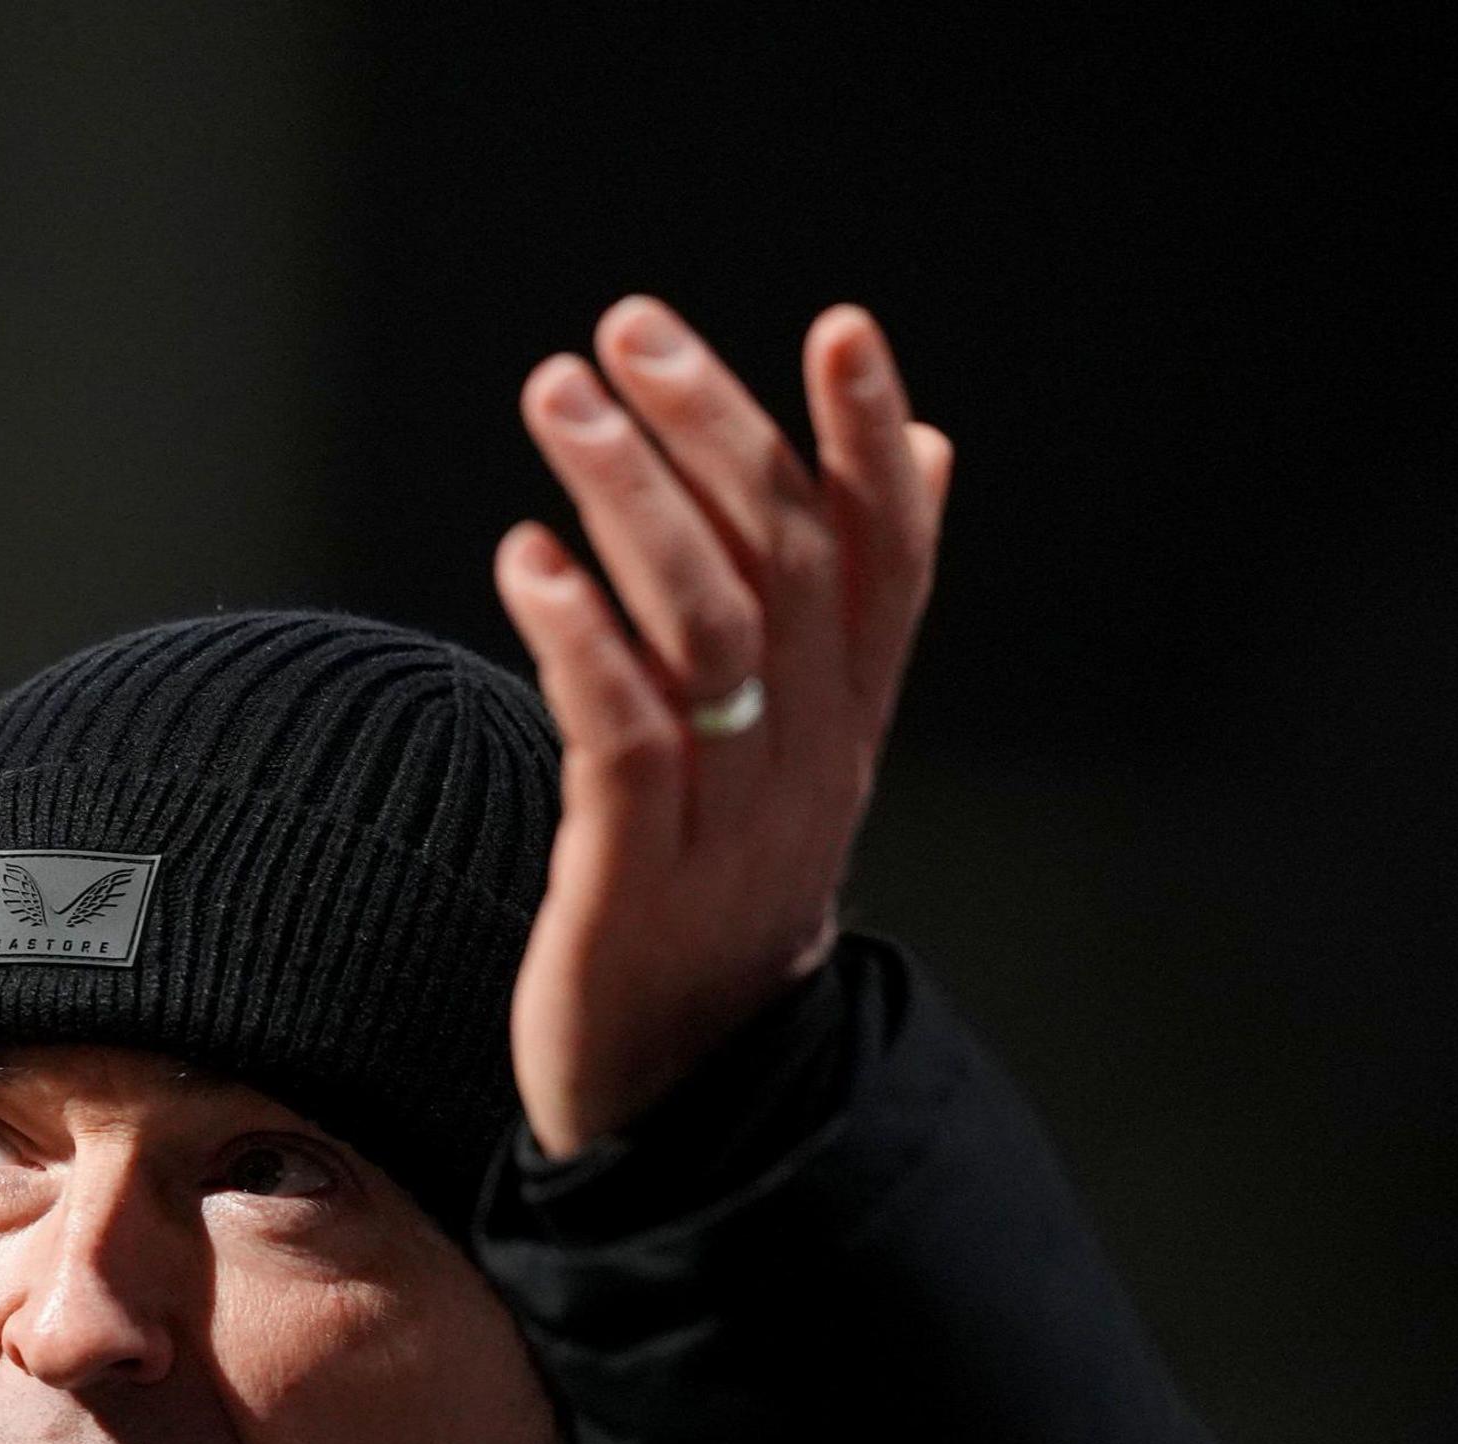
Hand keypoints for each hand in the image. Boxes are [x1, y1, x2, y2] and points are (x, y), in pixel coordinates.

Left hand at [493, 298, 954, 1154]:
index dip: (868, 446)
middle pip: (782, 571)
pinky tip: (526, 557)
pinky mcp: (631, 886)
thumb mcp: (810, 752)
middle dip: (711, 433)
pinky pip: (619, 745)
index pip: (882, 561)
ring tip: (562, 398)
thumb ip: (856, 607)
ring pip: (702, 636)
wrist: (685, 1102)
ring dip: (630, 501)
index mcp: (847, 724)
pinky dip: (578, 643)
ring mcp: (723, 826)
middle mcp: (804, 764)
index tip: (843, 328)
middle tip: (629, 329)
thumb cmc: (724, 897)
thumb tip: (930, 449)